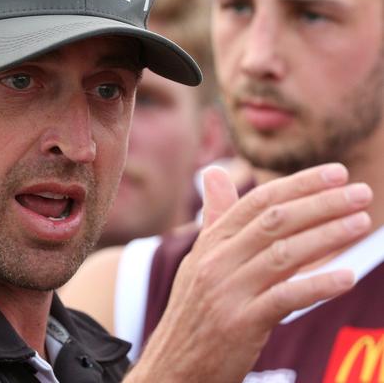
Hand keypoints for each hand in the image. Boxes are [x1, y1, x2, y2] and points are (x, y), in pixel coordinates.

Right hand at [125, 164, 371, 381]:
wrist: (173, 363)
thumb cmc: (194, 309)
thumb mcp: (199, 259)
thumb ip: (215, 217)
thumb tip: (215, 172)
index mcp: (211, 243)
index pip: (258, 201)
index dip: (299, 184)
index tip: (336, 173)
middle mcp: (217, 261)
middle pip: (275, 221)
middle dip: (321, 203)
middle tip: (360, 192)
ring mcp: (228, 291)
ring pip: (283, 254)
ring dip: (327, 235)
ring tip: (362, 223)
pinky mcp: (240, 324)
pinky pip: (284, 298)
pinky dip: (317, 286)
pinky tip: (347, 277)